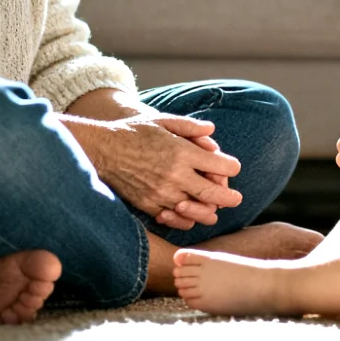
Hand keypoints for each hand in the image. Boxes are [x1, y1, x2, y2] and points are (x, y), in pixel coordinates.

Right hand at [66, 112, 244, 229]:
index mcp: (182, 152)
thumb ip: (190, 126)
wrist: (103, 150)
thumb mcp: (163, 121)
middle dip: (229, 198)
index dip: (231, 167)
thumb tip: (212, 131)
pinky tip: (190, 215)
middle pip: (212, 194)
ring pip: (196, 211)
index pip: (220, 166)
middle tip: (236, 199)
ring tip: (215, 212)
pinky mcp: (149, 205)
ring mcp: (162, 193)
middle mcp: (175, 175)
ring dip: (209, 212)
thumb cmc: (134, 132)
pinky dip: (186, 219)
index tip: (232, 168)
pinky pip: (175, 219)